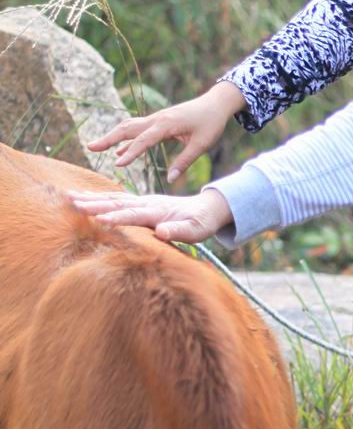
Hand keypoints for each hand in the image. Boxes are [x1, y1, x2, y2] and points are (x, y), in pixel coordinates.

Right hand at [70, 187, 233, 244]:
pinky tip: (87, 197)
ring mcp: (143, 201)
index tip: (99, 219)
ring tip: (70, 196)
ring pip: (114, 198)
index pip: (133, 214)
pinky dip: (101, 197)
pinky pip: (117, 198)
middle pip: (117, 203)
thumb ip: (179, 231)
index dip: (117, 217)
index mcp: (158, 211)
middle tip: (73, 203)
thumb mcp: (196, 230)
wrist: (207, 208)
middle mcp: (147, 203)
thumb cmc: (201, 223)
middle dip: (95, 204)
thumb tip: (163, 232)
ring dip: (92, 198)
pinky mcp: (141, 202)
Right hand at [86, 81, 246, 181]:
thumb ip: (185, 161)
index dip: (131, 153)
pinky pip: (138, 130)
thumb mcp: (202, 145)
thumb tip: (172, 179)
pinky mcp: (159, 122)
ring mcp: (156, 119)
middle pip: (127, 128)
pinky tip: (119, 151)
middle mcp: (157, 119)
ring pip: (129, 127)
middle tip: (90, 148)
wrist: (216, 103)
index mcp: (167, 124)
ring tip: (95, 147)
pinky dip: (126, 139)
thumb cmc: (211, 123)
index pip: (144, 140)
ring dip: (112, 136)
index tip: (118, 164)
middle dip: (108, 138)